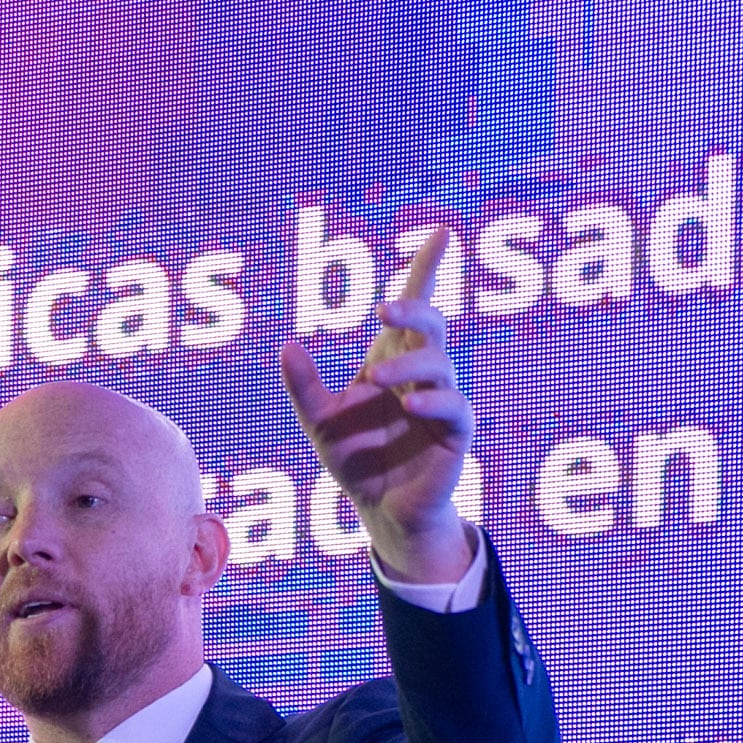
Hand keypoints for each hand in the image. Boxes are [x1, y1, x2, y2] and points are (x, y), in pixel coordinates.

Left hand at [279, 224, 476, 585]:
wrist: (379, 508)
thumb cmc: (356, 458)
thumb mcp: (320, 422)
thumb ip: (304, 387)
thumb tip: (287, 346)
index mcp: (393, 360)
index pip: (413, 308)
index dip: (427, 270)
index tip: (440, 233)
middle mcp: (422, 375)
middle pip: (431, 325)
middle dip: (414, 309)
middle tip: (384, 311)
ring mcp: (442, 402)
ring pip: (440, 365)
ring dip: (408, 366)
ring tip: (374, 377)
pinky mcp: (455, 434)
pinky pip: (455, 408)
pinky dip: (434, 403)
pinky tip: (409, 406)